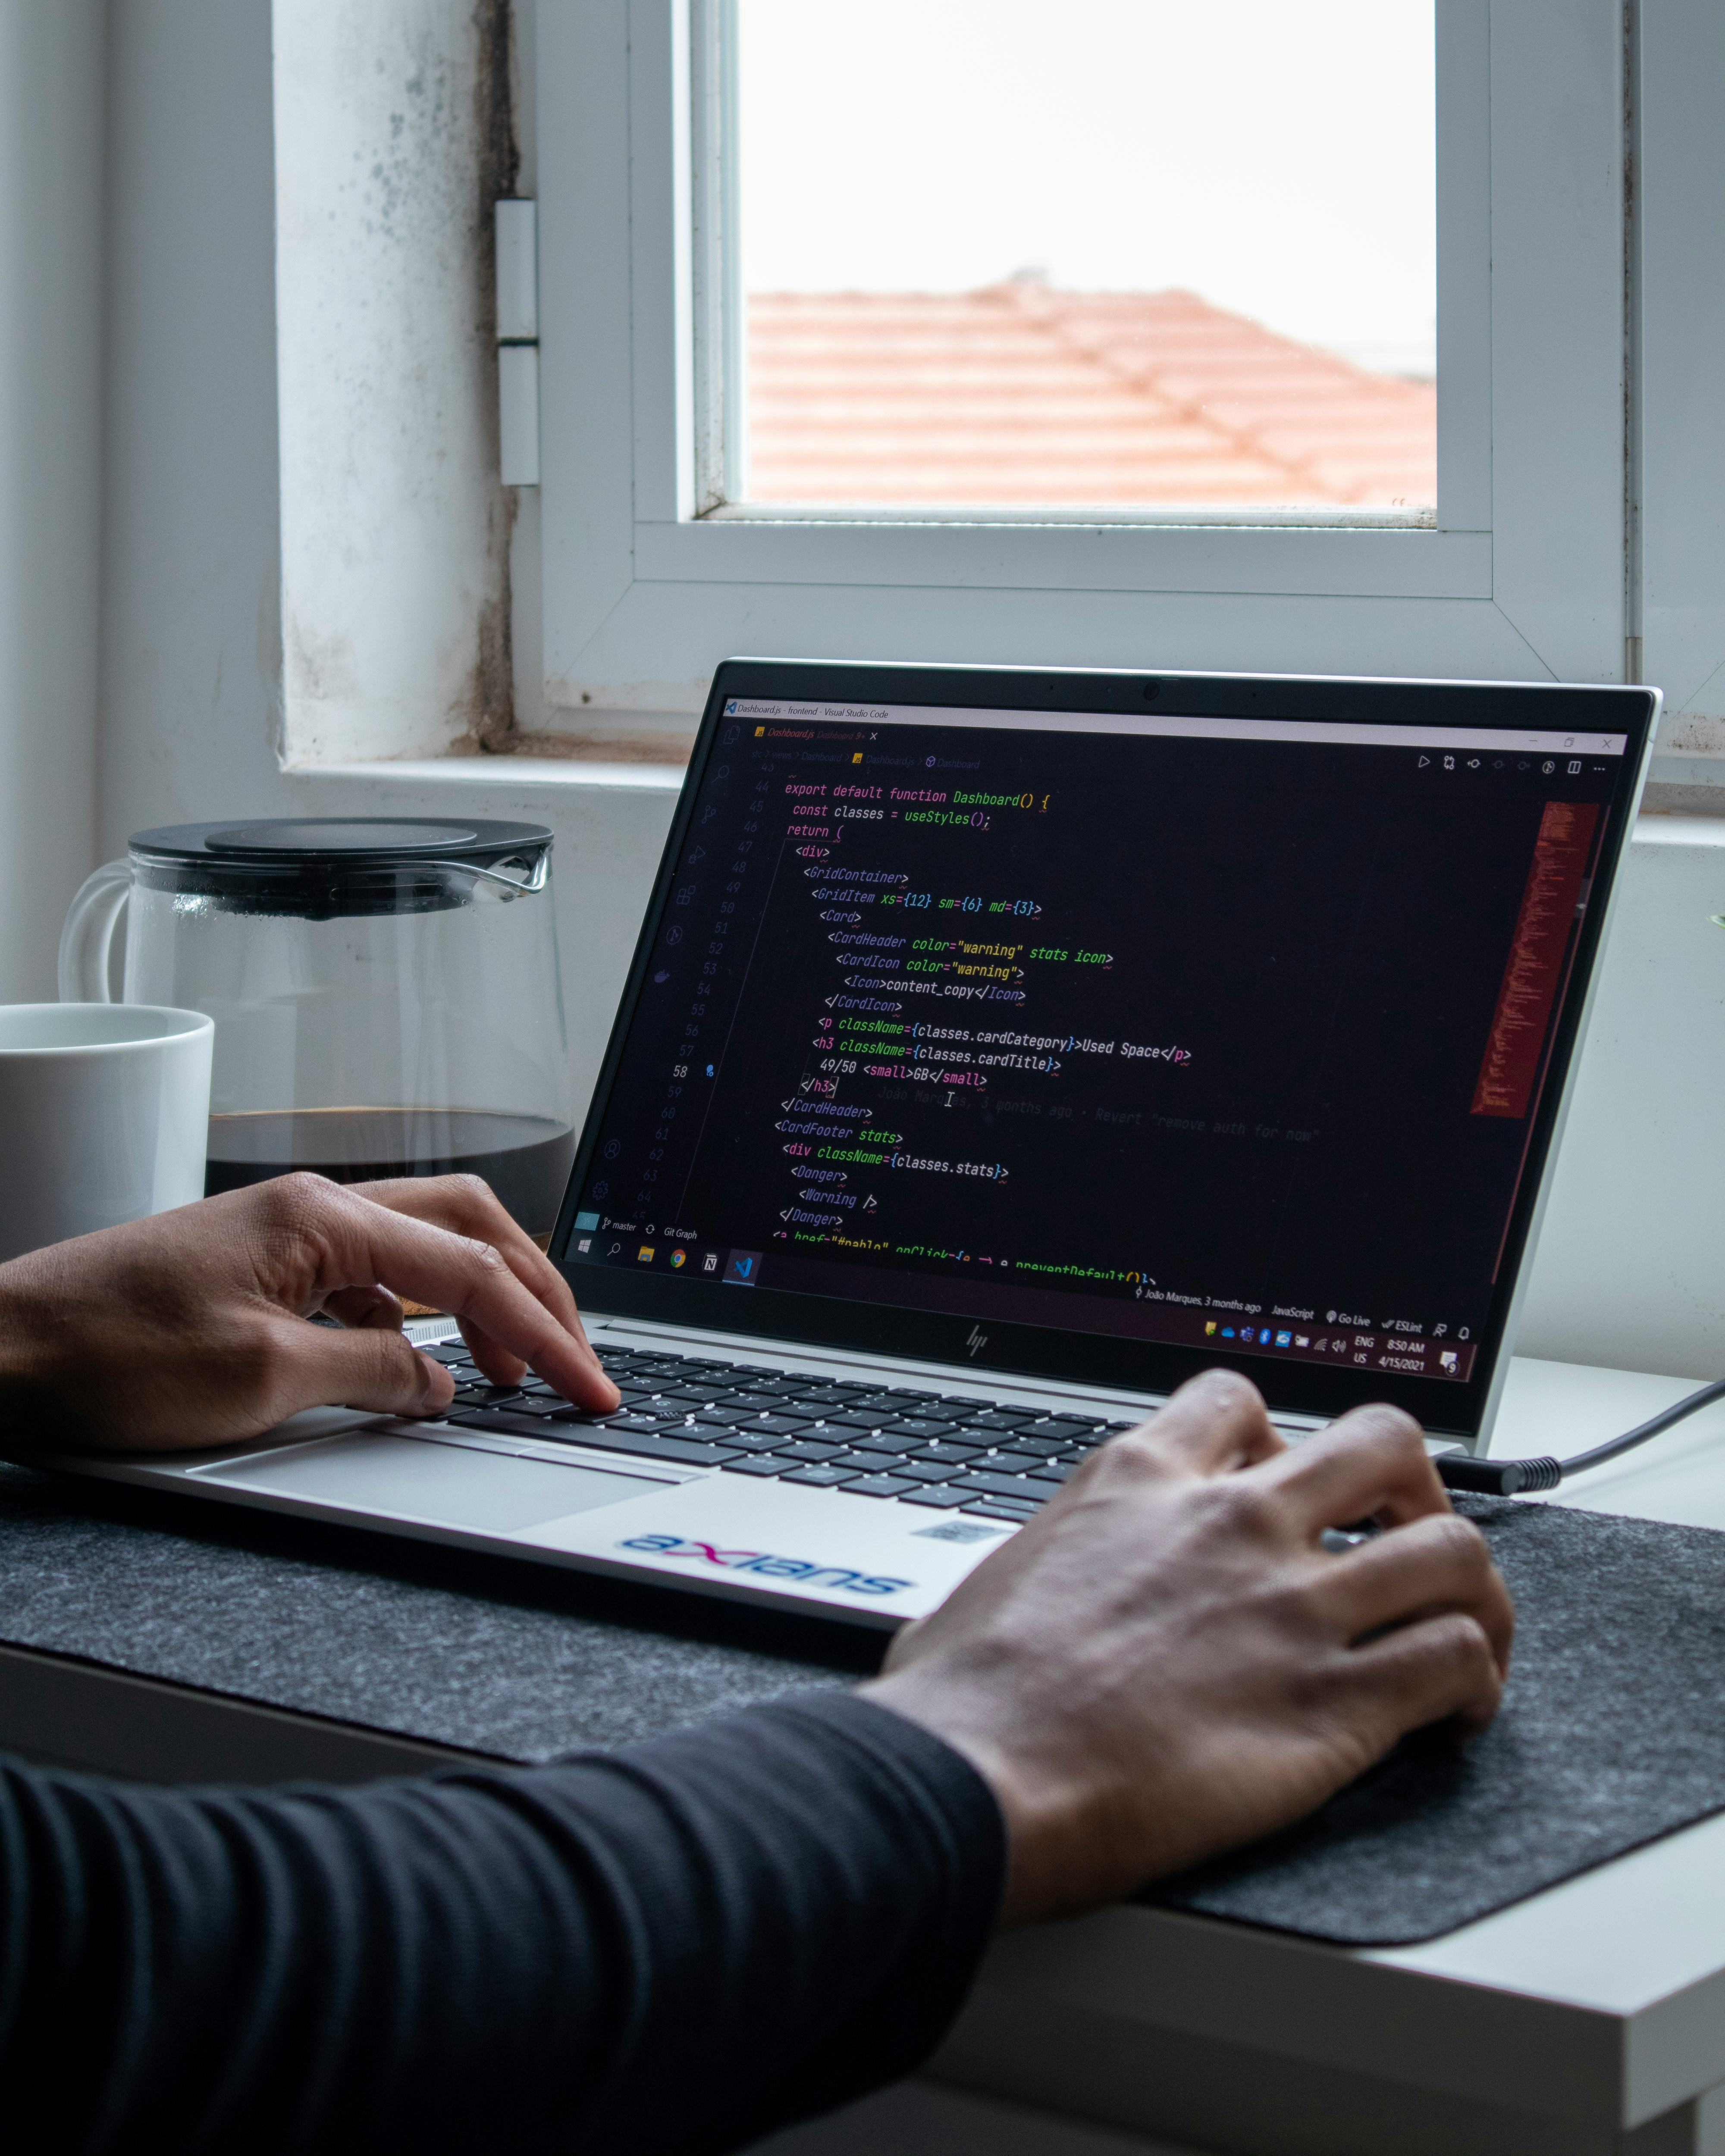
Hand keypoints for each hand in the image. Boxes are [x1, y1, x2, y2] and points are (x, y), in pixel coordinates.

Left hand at [0, 1172, 619, 1451]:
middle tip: (572, 1358)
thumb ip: (372, 1376)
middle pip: (466, 1227)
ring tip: (509, 1366)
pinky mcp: (261, 1267)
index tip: (589, 1384)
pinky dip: (415, 1317)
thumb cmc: (108, 1356)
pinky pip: (369, 1277)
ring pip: (422, 1247)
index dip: (545, 1336)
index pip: (473, 1273)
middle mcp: (313, 1209)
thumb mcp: (262, 1381)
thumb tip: (440, 1383)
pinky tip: (415, 1365)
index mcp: (324, 1219)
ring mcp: (286, 1234)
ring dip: (479, 1299)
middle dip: (533, 1291)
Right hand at [864, 1371, 1511, 1924]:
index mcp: (1139, 1482)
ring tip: (1462, 1631)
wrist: (977, 1777)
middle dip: (1410, 1486)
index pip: (1239, 1399)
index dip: (1275, 1438)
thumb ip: (1056, 1556)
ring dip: (1471, 1590)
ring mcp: (1293, 1609)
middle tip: (1398, 1537)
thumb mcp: (997, 1575)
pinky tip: (1455, 1713)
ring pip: (1452, 1548)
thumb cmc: (961, 1698)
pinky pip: (1455, 1659)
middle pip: (1383, 1441)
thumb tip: (1038, 1587)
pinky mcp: (1335, 1705)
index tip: (1279, 1485)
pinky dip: (1475, 1683)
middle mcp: (1232, 1524)